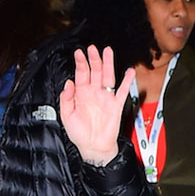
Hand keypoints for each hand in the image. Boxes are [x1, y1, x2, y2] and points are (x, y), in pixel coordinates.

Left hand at [59, 46, 134, 165]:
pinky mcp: (115, 106)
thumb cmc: (79, 133)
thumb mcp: (65, 115)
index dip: (80, 63)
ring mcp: (105, 98)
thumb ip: (66, 98)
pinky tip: (129, 72)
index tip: (79, 52)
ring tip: (108, 52)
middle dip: (94, 59)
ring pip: (108, 77)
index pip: (81, 74)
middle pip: (95, 72)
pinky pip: (122, 91)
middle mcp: (93, 93)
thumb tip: (69, 82)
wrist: (92, 147)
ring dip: (108, 64)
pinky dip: (126, 81)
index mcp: (81, 94)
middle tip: (93, 48)